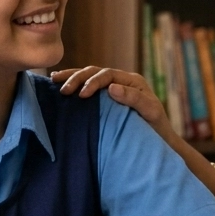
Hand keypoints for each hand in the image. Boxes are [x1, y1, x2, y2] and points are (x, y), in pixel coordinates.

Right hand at [50, 66, 177, 146]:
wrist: (160, 143)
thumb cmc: (157, 129)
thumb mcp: (150, 112)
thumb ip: (134, 98)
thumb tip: (111, 87)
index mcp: (132, 81)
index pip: (108, 75)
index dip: (92, 82)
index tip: (81, 95)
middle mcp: (122, 81)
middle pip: (95, 72)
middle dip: (77, 78)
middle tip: (63, 90)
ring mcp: (113, 89)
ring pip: (89, 76)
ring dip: (72, 77)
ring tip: (54, 80)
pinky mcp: (106, 100)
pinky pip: (88, 88)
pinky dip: (75, 85)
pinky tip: (60, 85)